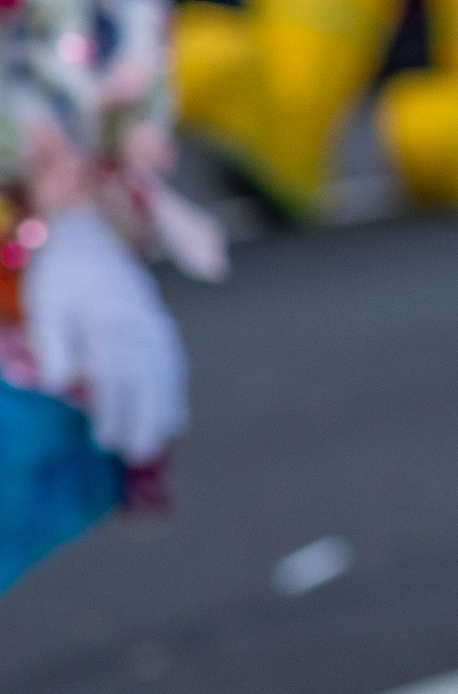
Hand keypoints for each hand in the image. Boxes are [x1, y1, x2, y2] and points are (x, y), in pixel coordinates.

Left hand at [24, 207, 184, 465]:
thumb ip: (53, 343)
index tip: (102, 440)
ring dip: (163, 410)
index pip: (113, 368)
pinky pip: (174, 364)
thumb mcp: (45, 304)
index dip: (111, 406)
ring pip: (165, 373)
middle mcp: (138, 322)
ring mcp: (155, 325)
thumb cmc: (59, 278)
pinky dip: (176, 393)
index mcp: (108, 315)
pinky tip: (174, 422)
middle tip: (133, 455)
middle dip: (142, 417)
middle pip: (145, 376)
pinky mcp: (161, 330)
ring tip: (155, 446)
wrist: (91, 239)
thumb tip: (59, 387)